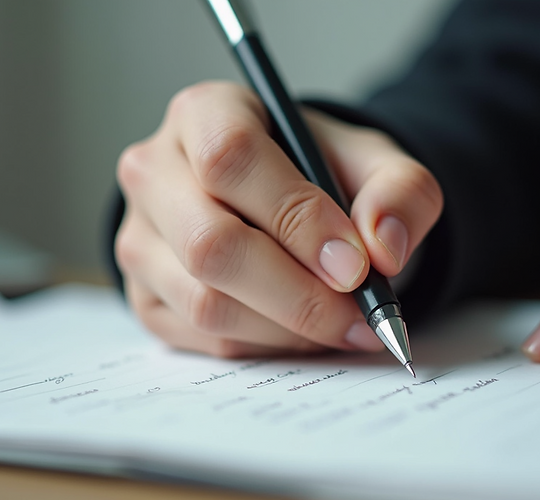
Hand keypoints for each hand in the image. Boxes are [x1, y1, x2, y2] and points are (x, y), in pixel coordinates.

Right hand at [115, 81, 441, 357]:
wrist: (284, 201)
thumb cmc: (320, 173)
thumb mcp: (376, 163)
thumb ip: (401, 191)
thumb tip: (384, 248)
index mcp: (204, 113)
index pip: (230, 159)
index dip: (296, 219)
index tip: (354, 264)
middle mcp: (154, 171)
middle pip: (210, 244)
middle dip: (299, 294)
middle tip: (360, 315)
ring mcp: (139, 237)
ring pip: (204, 302)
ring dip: (288, 329)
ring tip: (343, 325)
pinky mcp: (143, 294)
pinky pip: (203, 338)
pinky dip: (266, 346)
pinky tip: (305, 331)